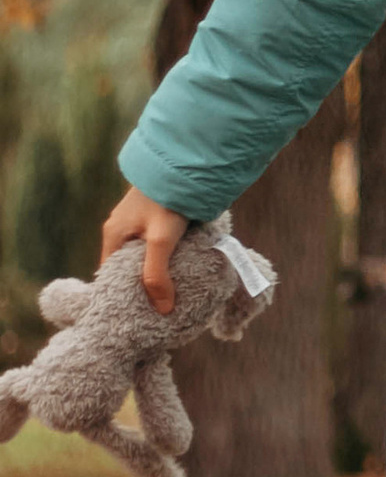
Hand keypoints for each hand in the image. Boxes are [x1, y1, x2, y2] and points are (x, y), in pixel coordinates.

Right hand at [100, 185, 186, 317]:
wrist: (183, 163)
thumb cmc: (167, 201)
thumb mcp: (161, 241)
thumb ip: (157, 274)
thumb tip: (162, 309)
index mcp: (114, 235)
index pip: (110, 274)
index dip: (121, 293)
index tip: (136, 313)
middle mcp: (121, 228)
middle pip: (126, 265)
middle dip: (140, 284)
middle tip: (158, 307)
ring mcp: (137, 220)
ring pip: (142, 253)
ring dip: (155, 269)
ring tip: (171, 291)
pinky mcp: (154, 214)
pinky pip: (155, 242)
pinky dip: (164, 255)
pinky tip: (179, 265)